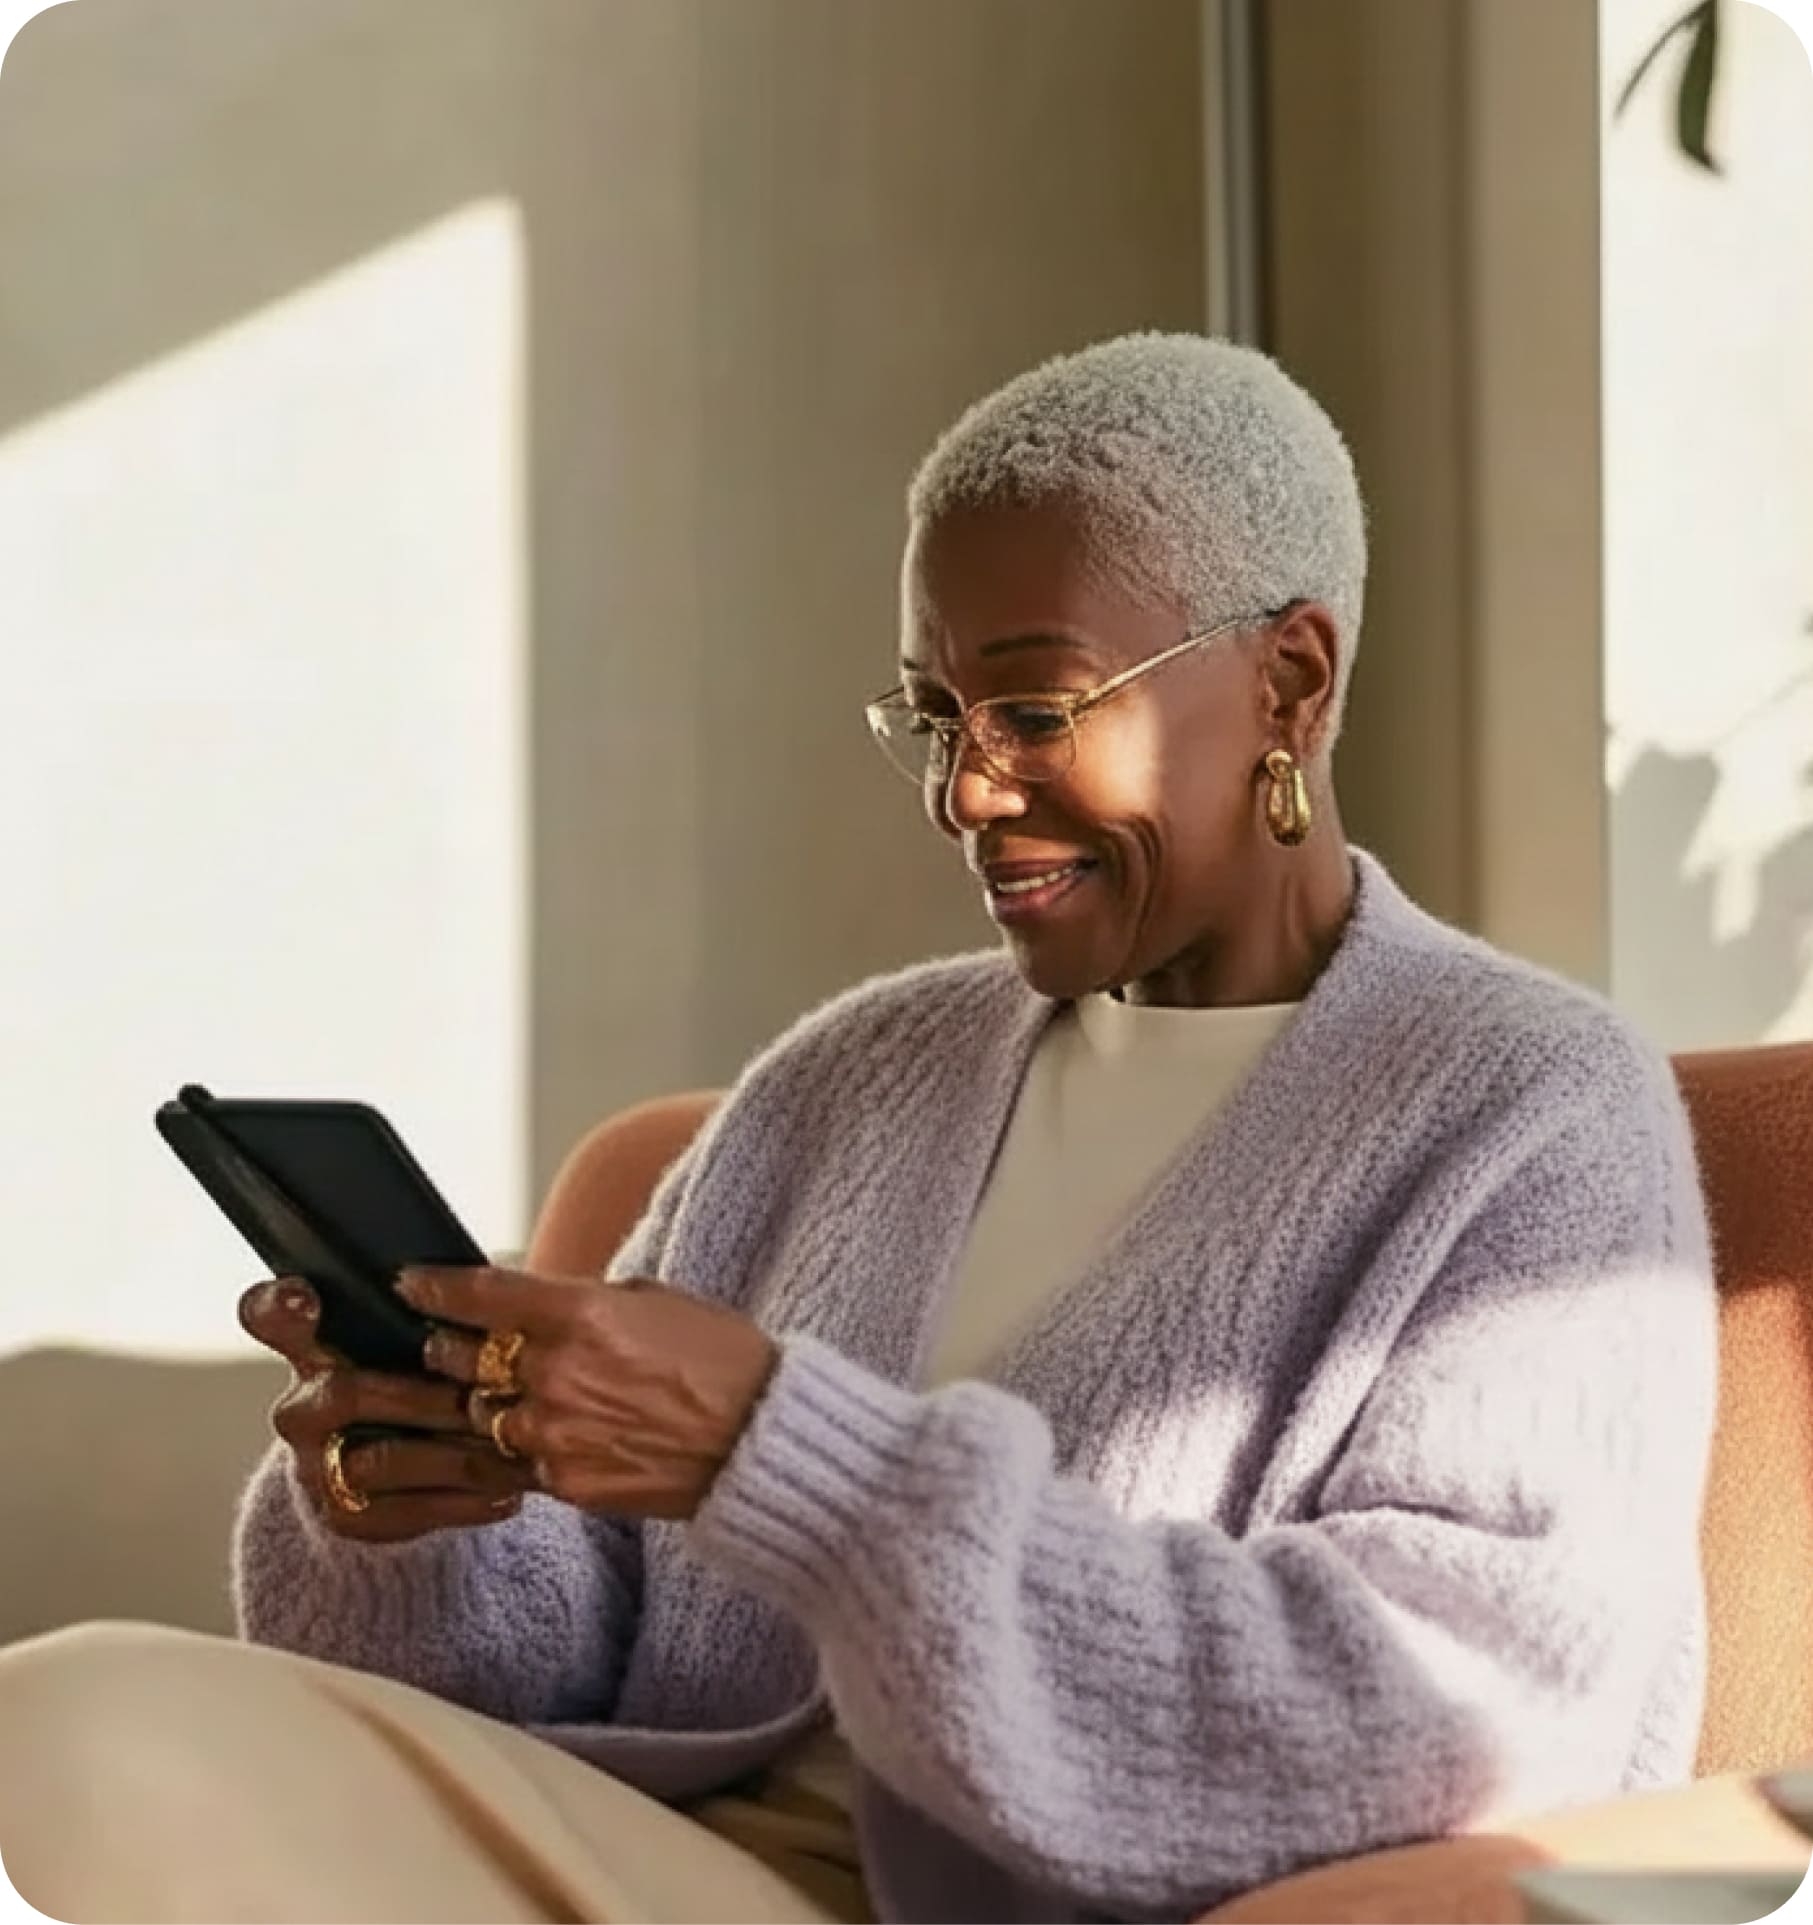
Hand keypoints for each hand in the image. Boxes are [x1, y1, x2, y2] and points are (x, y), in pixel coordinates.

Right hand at [238, 1278, 534, 1541]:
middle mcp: (301, 1407)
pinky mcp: (345, 1517)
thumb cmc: (419, 1375)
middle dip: (419, 1397)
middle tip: (476, 1397)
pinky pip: (405, 1513)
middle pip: (345, 1393)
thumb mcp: (416, 1338)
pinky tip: (508, 1493)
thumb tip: (475, 1287)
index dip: (280, 1308)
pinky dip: (463, 1502)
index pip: (270, 1316)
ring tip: (510, 1449)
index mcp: (312, 1347)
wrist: (400, 1465)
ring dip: (451, 1456)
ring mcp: (316, 1466)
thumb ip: (424, 1315)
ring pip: (379, 1461)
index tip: (303, 1298)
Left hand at [397, 1267, 779, 1519]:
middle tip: (438, 1343)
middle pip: (460, 1358)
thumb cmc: (719, 1358)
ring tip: (454, 1398)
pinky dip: (499, 1449)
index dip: (435, 1287)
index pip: (482, 1295)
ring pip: (472, 1416)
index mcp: (582, 1315)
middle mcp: (557, 1374)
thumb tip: (532, 1303)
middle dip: (443, 1347)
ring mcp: (555, 1435)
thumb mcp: (652, 1299)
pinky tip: (501, 1441)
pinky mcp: (563, 1484)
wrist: (761, 1439)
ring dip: (463, 1404)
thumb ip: (582, 1300)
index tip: (411, 1283)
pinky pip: (507, 1464)